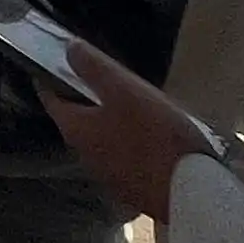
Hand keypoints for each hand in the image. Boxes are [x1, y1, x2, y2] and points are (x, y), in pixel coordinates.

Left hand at [39, 43, 226, 224]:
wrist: (192, 194)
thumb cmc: (156, 137)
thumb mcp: (125, 91)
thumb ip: (94, 68)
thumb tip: (69, 48)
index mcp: (76, 130)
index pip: (50, 98)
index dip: (51, 77)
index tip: (58, 60)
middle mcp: (85, 155)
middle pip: (76, 119)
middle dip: (84, 97)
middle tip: (100, 77)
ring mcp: (109, 175)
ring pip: (100, 138)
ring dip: (108, 120)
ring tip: (129, 102)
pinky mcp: (133, 188)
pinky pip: (123, 156)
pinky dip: (127, 140)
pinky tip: (150, 134)